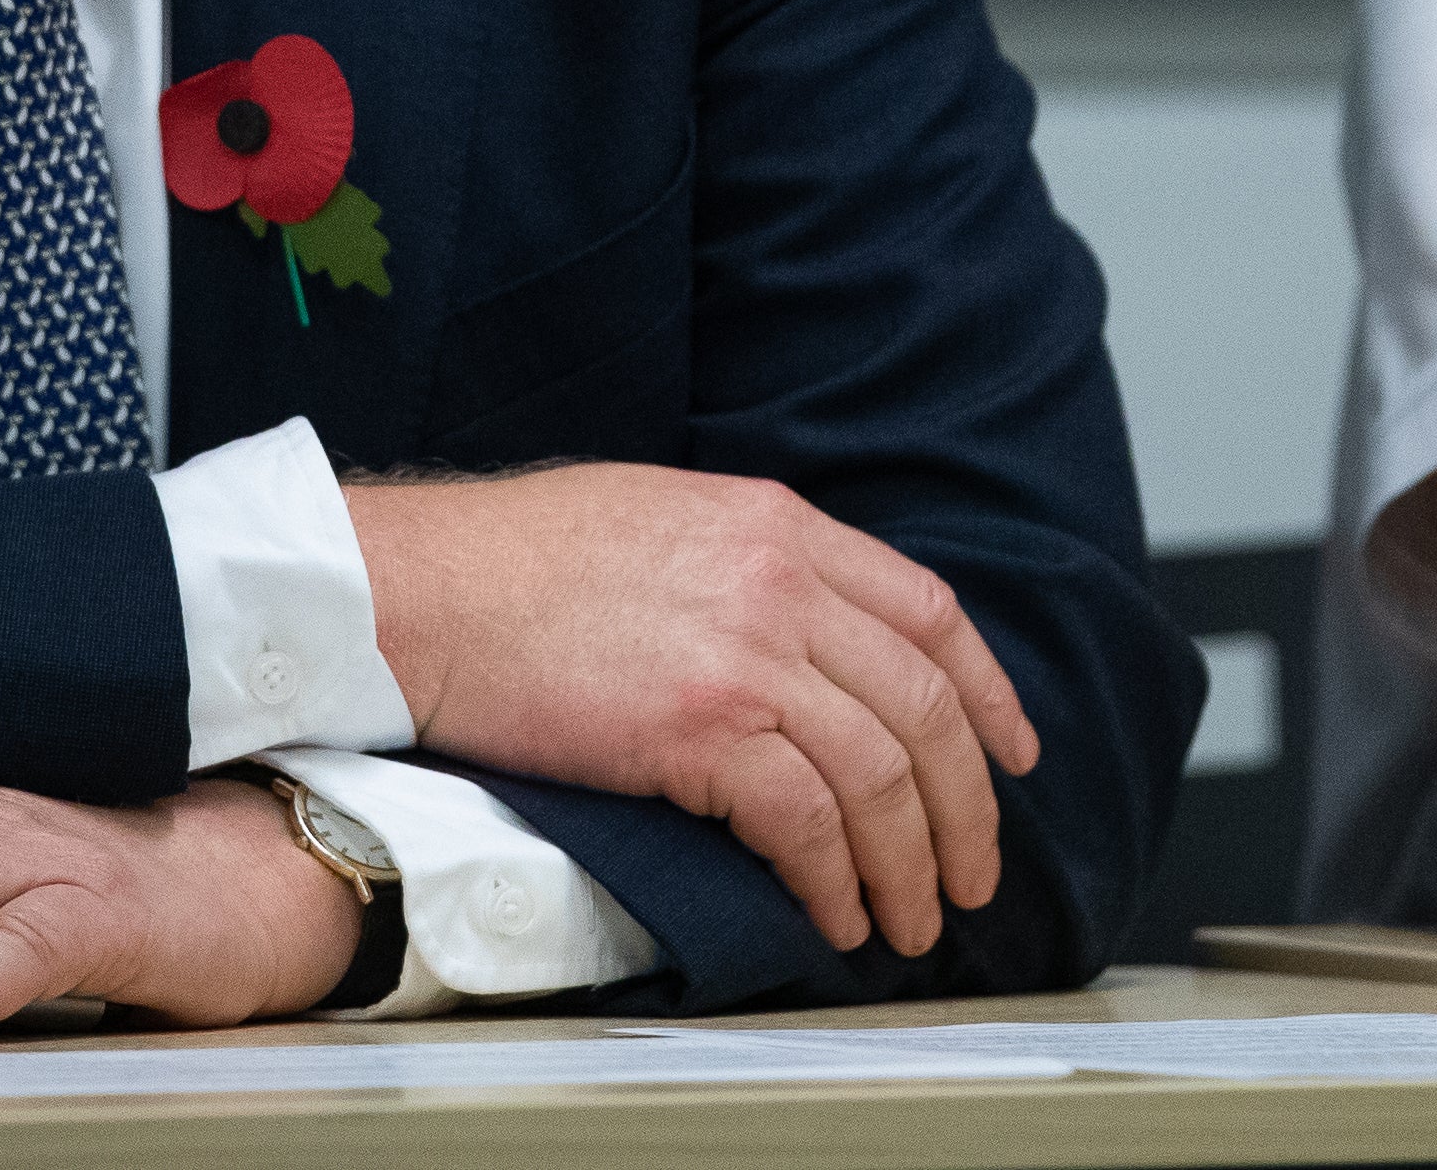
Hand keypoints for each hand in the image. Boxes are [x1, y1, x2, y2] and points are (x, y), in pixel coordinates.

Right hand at [346, 465, 1037, 955]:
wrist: (425, 586)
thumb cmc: (516, 558)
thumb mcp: (664, 515)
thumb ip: (749, 563)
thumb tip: (802, 638)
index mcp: (779, 523)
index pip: (930, 612)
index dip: (987, 693)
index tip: (1012, 753)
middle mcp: (781, 582)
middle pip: (923, 706)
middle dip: (966, 805)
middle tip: (971, 873)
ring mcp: (745, 654)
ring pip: (880, 774)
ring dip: (910, 863)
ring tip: (910, 920)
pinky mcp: (696, 729)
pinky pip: (806, 819)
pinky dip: (833, 878)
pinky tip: (833, 913)